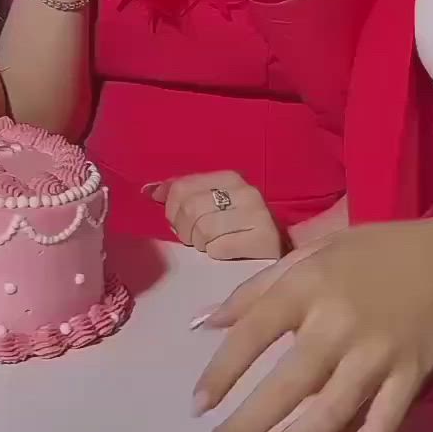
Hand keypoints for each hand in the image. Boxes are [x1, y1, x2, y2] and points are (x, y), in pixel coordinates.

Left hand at [145, 171, 283, 260]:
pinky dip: (216, 254)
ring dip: (200, 244)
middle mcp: (245, 191)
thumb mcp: (215, 203)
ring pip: (202, 230)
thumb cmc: (242, 226)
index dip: (172, 209)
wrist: (284, 250)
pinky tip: (226, 253)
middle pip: (190, 209)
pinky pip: (218, 249)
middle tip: (194, 238)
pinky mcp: (264, 239)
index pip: (182, 187)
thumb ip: (184, 194)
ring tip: (212, 245)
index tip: (176, 221)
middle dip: (185, 230)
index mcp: (230, 177)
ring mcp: (257, 214)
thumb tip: (149, 191)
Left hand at [191, 219, 432, 431]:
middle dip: (247, 425)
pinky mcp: (410, 383)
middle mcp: (341, 324)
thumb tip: (202, 323)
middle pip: (287, 386)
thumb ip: (255, 289)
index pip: (253, 333)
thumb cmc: (373, 253)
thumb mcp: (311, 253)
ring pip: (327, 418)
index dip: (221, 373)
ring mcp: (379, 358)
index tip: (196, 406)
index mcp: (310, 284)